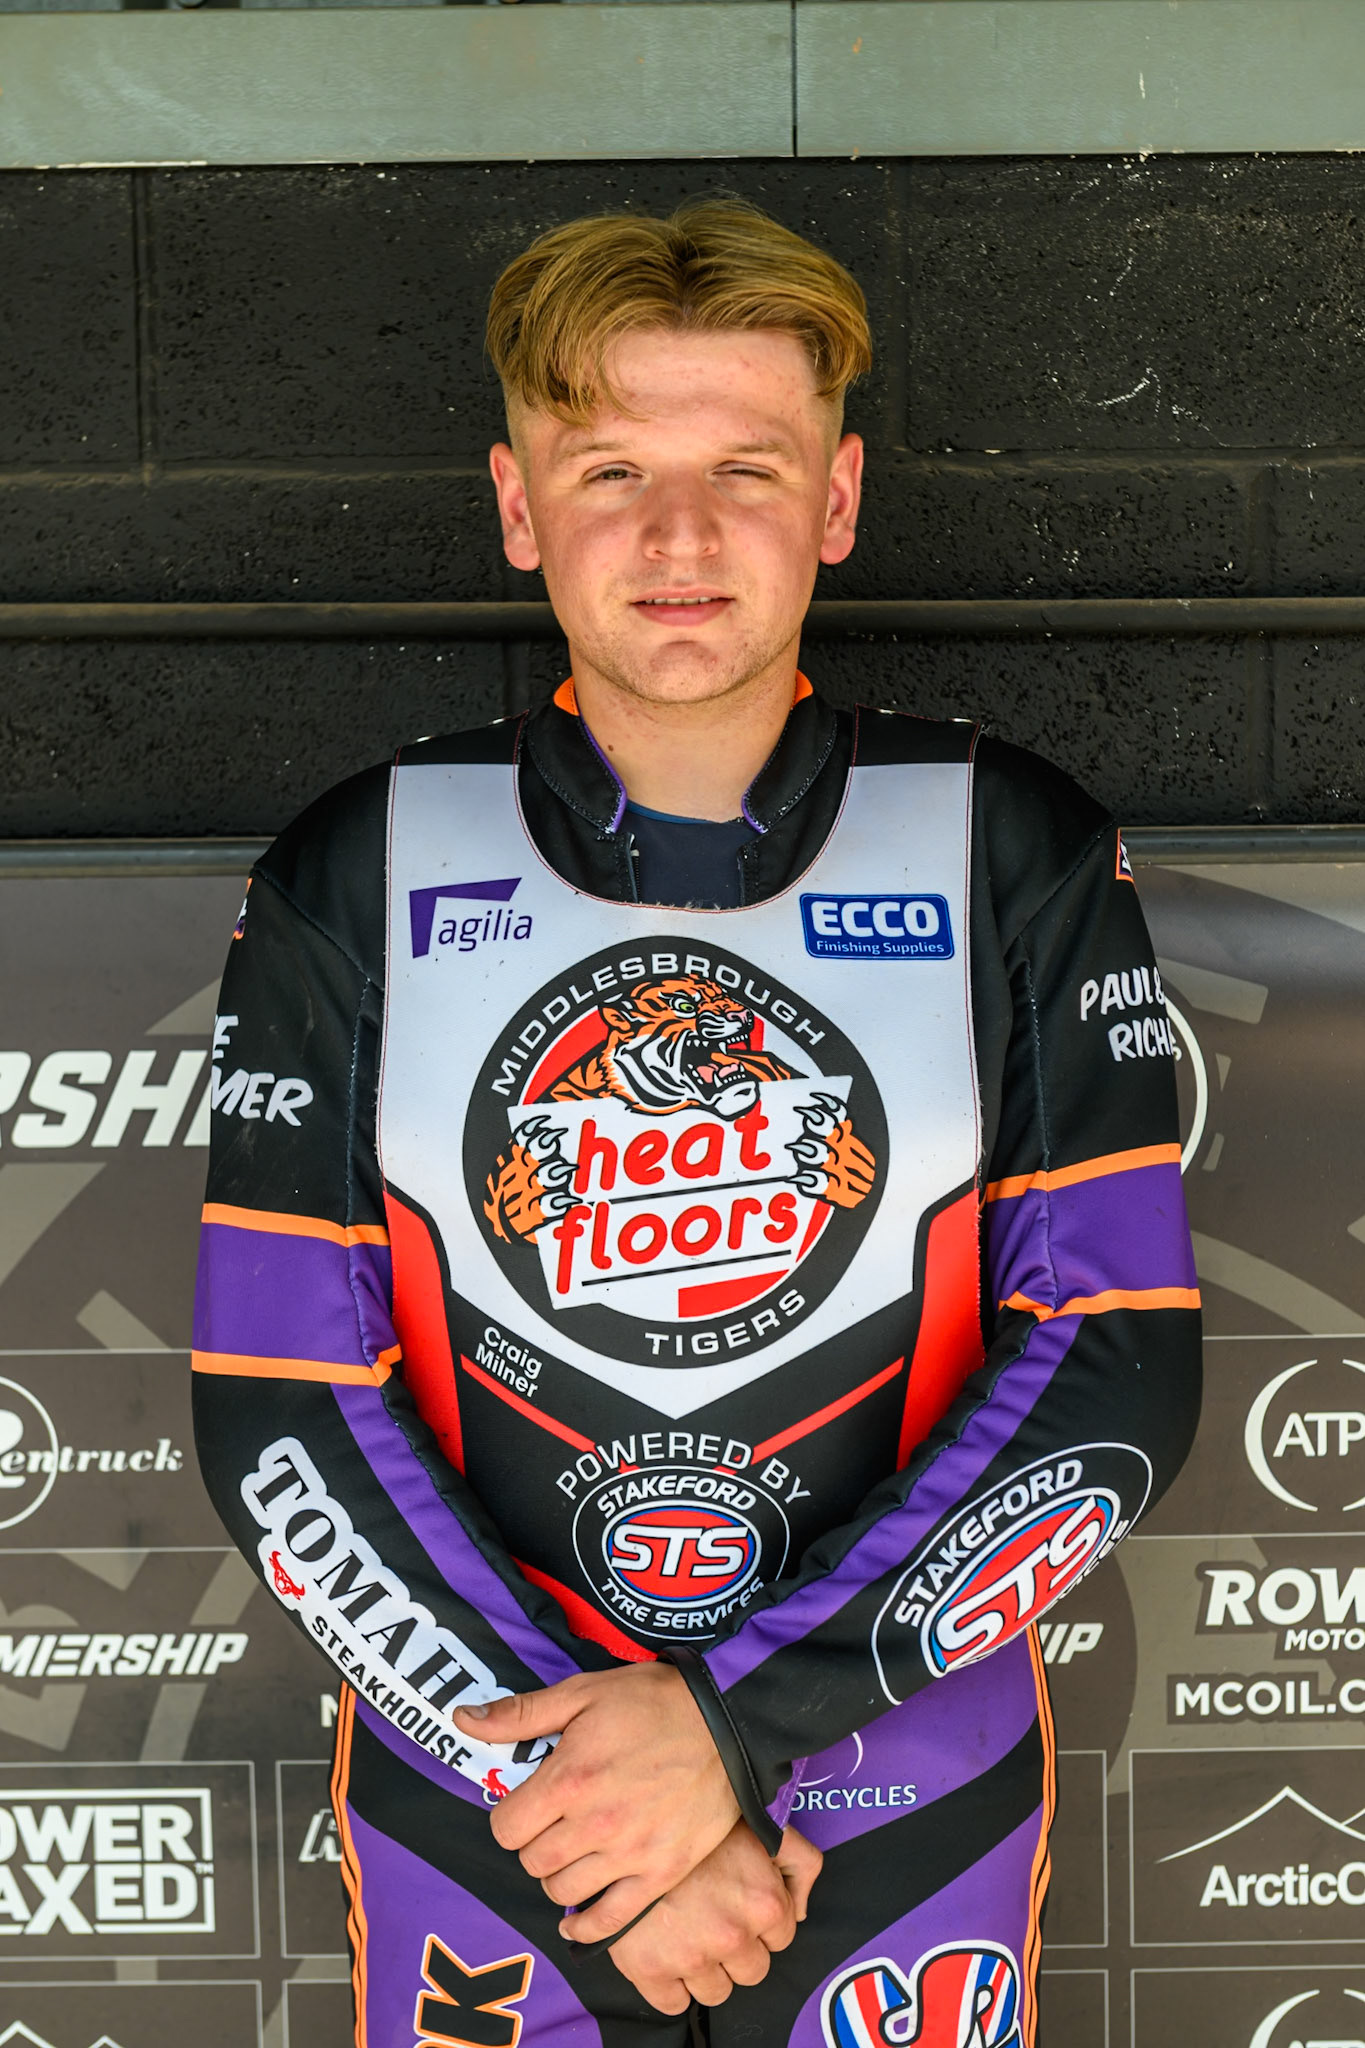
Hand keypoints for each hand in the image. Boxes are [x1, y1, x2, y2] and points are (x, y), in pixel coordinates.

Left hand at [452, 1664, 738, 1942]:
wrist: (728, 1723)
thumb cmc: (654, 1701)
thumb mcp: (583, 1692)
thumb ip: (520, 1713)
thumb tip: (463, 1719)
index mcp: (569, 1780)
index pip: (506, 1828)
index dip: (510, 1816)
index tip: (526, 1804)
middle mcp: (594, 1824)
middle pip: (531, 1862)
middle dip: (534, 1842)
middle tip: (553, 1823)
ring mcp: (628, 1855)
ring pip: (562, 1891)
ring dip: (559, 1873)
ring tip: (573, 1850)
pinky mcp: (659, 1875)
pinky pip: (609, 1919)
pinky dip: (587, 1926)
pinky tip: (578, 1916)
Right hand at [606, 1823, 822, 2013]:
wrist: (629, 1821)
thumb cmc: (698, 1819)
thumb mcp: (763, 1826)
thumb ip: (801, 1862)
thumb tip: (802, 1911)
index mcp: (765, 1903)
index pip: (782, 1938)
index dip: (761, 1921)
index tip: (740, 1904)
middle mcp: (733, 1936)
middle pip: (752, 1971)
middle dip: (738, 1949)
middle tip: (713, 1918)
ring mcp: (692, 1957)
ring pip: (716, 1992)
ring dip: (706, 1970)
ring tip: (688, 1932)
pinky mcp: (650, 1971)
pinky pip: (674, 2004)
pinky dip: (671, 1986)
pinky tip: (665, 1952)